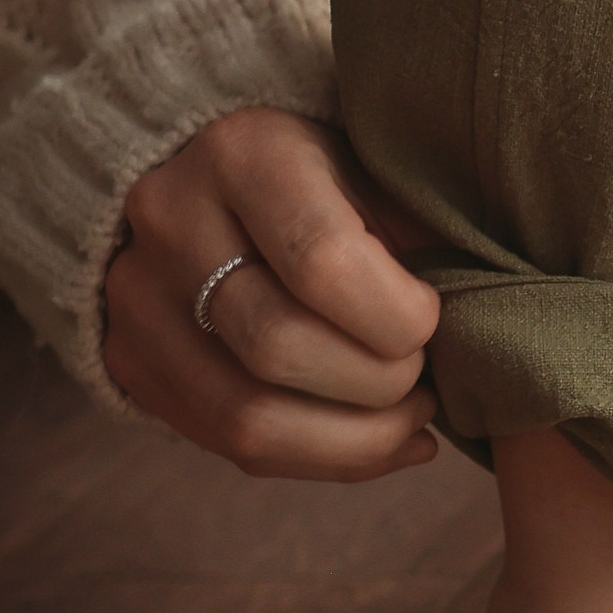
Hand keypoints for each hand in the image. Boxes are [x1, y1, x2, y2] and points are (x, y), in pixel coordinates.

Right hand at [102, 109, 443, 479]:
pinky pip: (228, 444)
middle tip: (423, 373)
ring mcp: (136, 297)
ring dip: (353, 440)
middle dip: (377, 383)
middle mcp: (170, 220)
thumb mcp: (377, 168)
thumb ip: (419, 231)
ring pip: (246, 418)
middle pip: (278, 347)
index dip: (397, 316)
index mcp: (244, 152)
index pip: (322, 262)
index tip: (432, 318)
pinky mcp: (131, 360)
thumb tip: (482, 324)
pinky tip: (382, 443)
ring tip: (411, 417)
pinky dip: (321, 459)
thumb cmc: (328, 174)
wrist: (205, 171)